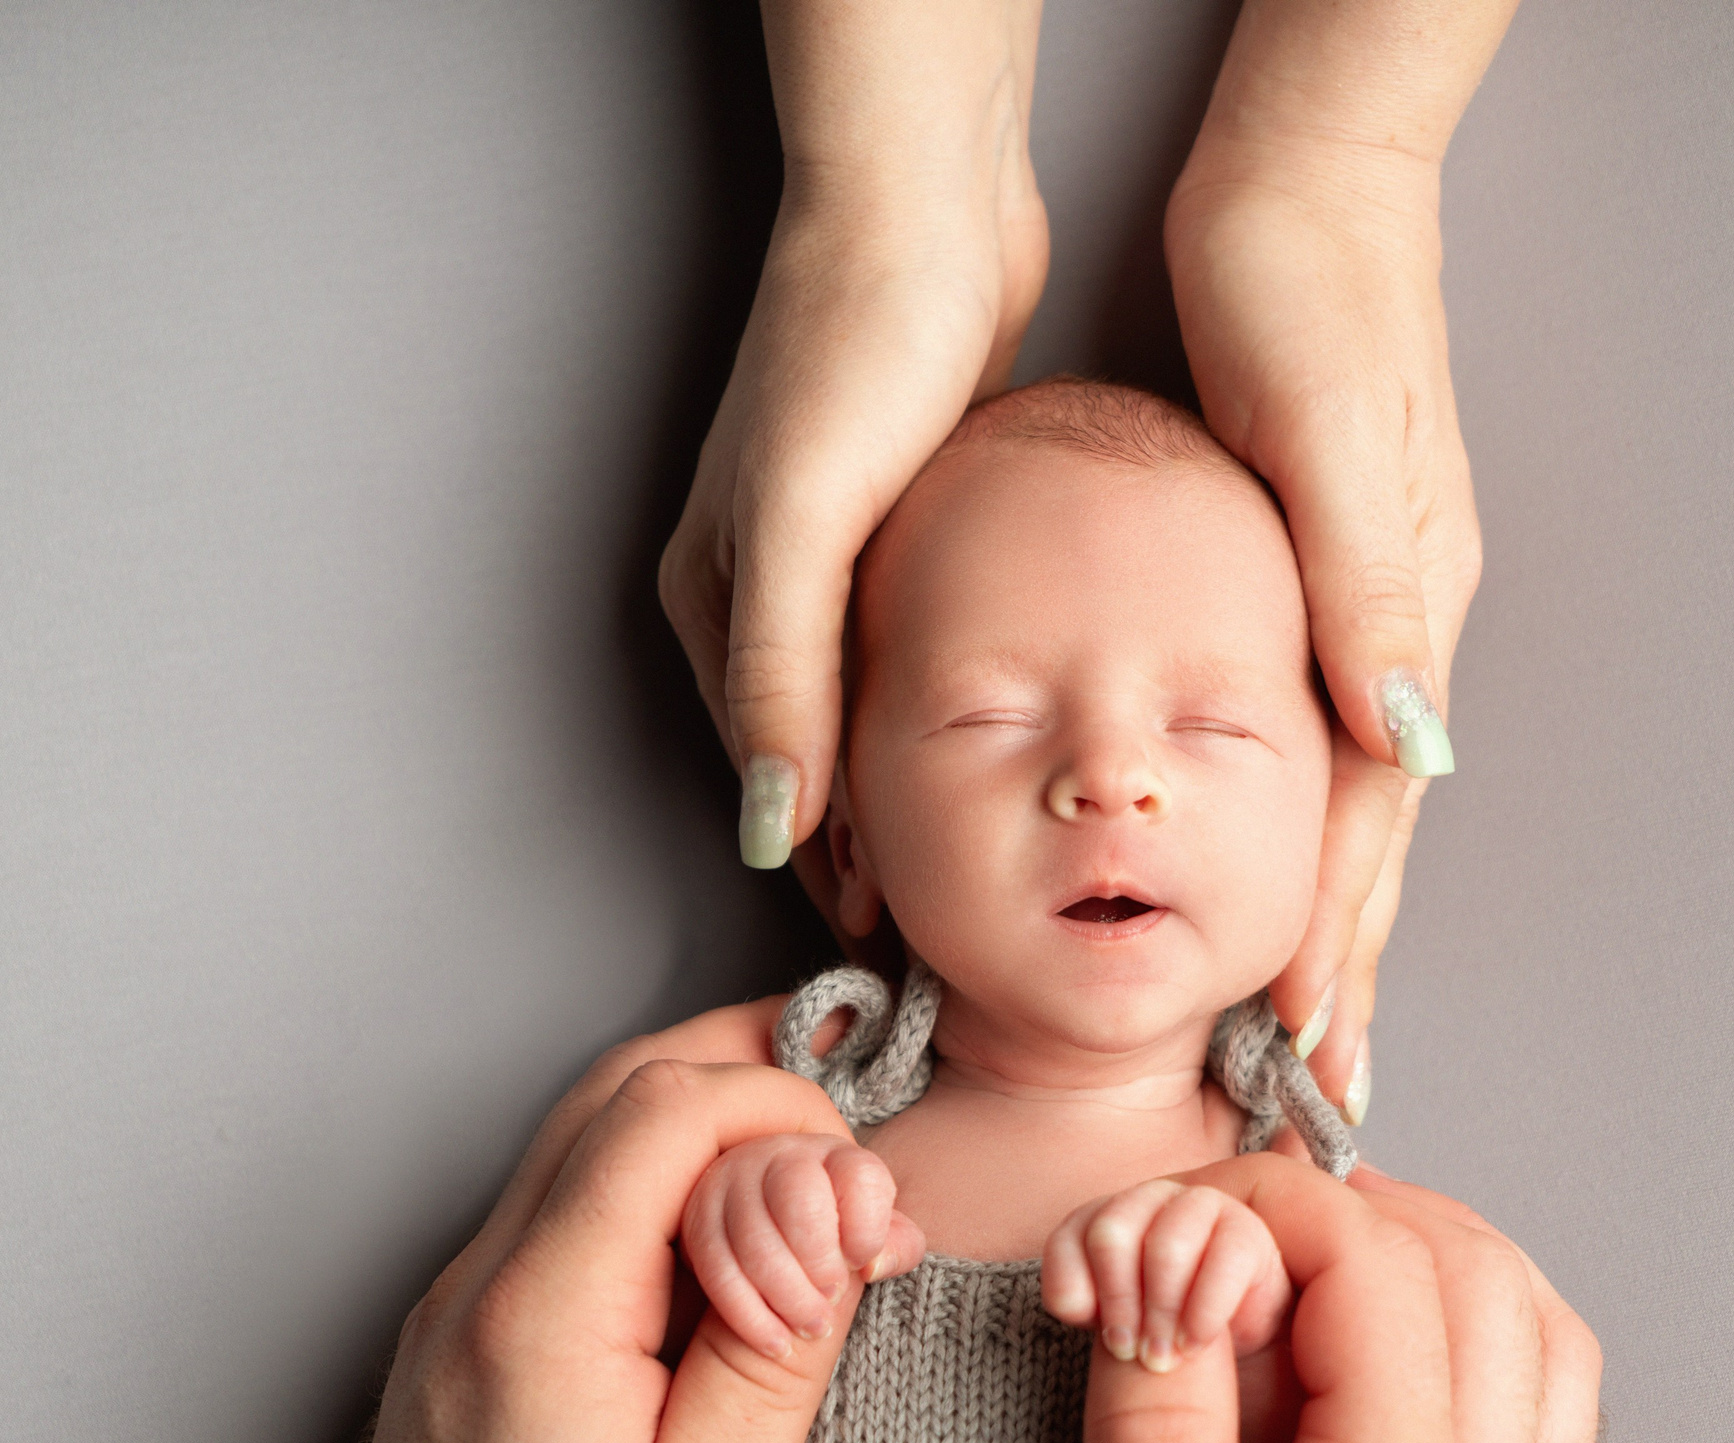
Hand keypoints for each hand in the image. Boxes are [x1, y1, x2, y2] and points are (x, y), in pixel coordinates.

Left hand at [208, 1003, 871, 1442]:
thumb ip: (773, 1361)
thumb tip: (837, 1211)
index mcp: (539, 1324)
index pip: (664, 1110)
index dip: (785, 1111)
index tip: (863, 1196)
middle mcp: (479, 1288)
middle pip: (618, 1088)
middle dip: (753, 1086)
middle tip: (853, 1158)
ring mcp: (462, 1306)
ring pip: (589, 1135)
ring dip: (708, 1135)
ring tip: (811, 1208)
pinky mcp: (470, 1338)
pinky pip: (570, 1206)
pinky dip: (663, 1192)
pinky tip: (734, 1266)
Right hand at [659, 0, 1046, 902]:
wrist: (924, 209)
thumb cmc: (853, 350)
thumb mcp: (806, 523)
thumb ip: (785, 678)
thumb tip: (770, 831)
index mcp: (716, 601)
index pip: (773, 775)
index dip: (835, 862)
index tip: (904, 942)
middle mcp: (763, 591)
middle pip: (818, 753)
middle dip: (878, 839)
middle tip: (962, 922)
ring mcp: (832, 559)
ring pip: (874, 707)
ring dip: (923, 779)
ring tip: (994, 853)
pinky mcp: (904, 525)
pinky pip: (922, 648)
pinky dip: (959, 703)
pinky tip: (1017, 737)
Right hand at [683, 1132, 925, 1360]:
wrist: (771, 1226)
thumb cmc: (837, 1232)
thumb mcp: (876, 1234)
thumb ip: (897, 1246)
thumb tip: (875, 1265)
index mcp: (833, 1154)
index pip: (859, 1176)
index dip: (867, 1227)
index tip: (863, 1261)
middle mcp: (779, 1156)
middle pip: (799, 1202)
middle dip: (820, 1263)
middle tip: (832, 1300)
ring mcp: (731, 1184)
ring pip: (755, 1242)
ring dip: (787, 1297)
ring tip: (812, 1328)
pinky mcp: (698, 1221)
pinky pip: (718, 1272)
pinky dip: (750, 1317)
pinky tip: (777, 1344)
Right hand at [1041, 1153, 1601, 1442]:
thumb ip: (1157, 1433)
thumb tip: (1171, 1265)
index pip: (1380, 1270)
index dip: (1267, 1206)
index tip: (1168, 1223)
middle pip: (1480, 1277)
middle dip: (1348, 1217)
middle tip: (1226, 1240)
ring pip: (1540, 1338)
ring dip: (1430, 1268)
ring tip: (1300, 1282)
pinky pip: (1544, 1421)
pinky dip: (1475, 1345)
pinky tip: (1365, 1376)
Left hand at [1041, 1179, 1290, 1371]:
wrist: (1235, 1328)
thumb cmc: (1160, 1321)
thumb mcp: (1114, 1318)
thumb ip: (1082, 1305)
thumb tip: (1077, 1304)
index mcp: (1106, 1213)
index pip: (1069, 1237)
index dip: (1077, 1290)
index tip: (1099, 1336)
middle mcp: (1149, 1198)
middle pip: (1111, 1235)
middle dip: (1119, 1301)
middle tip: (1134, 1352)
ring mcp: (1200, 1205)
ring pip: (1166, 1247)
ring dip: (1161, 1310)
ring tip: (1164, 1355)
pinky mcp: (1246, 1229)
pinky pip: (1223, 1261)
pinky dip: (1204, 1312)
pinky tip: (1195, 1343)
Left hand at [1167, 0, 1519, 1108]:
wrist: (1306, 190)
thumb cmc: (1308, 299)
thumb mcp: (1333, 442)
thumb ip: (1371, 600)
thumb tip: (1404, 748)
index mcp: (1398, 610)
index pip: (1368, 817)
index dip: (1338, 937)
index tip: (1314, 1049)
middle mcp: (1392, 627)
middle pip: (1367, 832)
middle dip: (1344, 963)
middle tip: (1324, 1084)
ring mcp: (1364, 606)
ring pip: (1345, 798)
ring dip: (1327, 909)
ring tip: (1303, 1011)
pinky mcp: (1320, 574)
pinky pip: (1310, 735)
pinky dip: (1295, 819)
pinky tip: (1278, 854)